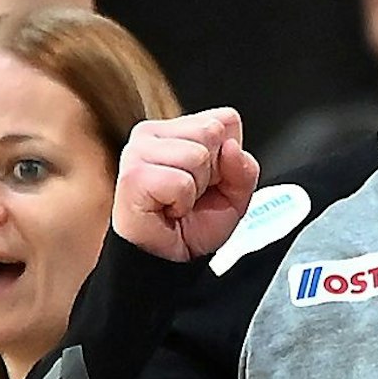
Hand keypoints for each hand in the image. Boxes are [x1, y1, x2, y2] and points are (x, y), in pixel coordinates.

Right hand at [112, 108, 260, 261]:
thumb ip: (244, 168)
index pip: (225, 119)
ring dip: (196, 189)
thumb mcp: (235, 196)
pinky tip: (167, 209)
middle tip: (191, 194)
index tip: (210, 182)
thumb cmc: (192, 225)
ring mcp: (138, 151)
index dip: (228, 157)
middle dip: (213, 172)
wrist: (168, 260)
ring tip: (178, 202)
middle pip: (211, 131)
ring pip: (197, 155)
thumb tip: (232, 148)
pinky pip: (181, 182)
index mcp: (176, 129)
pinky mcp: (133, 175)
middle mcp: (152, 133)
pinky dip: (182, 203)